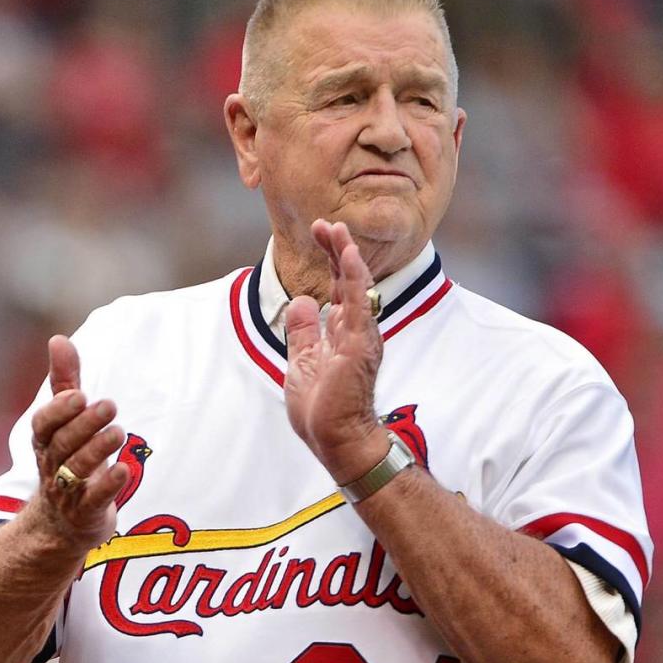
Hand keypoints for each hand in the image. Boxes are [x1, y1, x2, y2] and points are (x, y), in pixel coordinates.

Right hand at [30, 335, 127, 549]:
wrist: (61, 525)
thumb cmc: (65, 460)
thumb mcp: (64, 421)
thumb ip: (64, 382)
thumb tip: (58, 339)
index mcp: (46, 441)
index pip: (44, 424)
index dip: (59, 411)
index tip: (78, 394)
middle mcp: (52, 465)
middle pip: (63, 444)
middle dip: (85, 425)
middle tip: (109, 406)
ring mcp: (67, 492)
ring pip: (77, 470)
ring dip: (98, 450)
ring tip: (119, 432)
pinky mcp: (86, 513)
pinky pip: (94, 499)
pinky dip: (109, 485)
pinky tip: (125, 469)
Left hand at [284, 220, 387, 483]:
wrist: (335, 439)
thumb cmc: (322, 410)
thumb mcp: (301, 362)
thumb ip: (304, 332)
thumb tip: (302, 302)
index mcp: (341, 333)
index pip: (338, 288)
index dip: (329, 260)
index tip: (319, 234)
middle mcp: (355, 330)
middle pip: (348, 281)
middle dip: (336, 250)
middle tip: (325, 223)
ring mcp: (360, 337)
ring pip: (356, 286)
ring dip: (345, 256)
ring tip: (336, 229)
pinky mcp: (360, 346)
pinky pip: (360, 305)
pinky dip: (355, 278)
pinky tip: (348, 255)